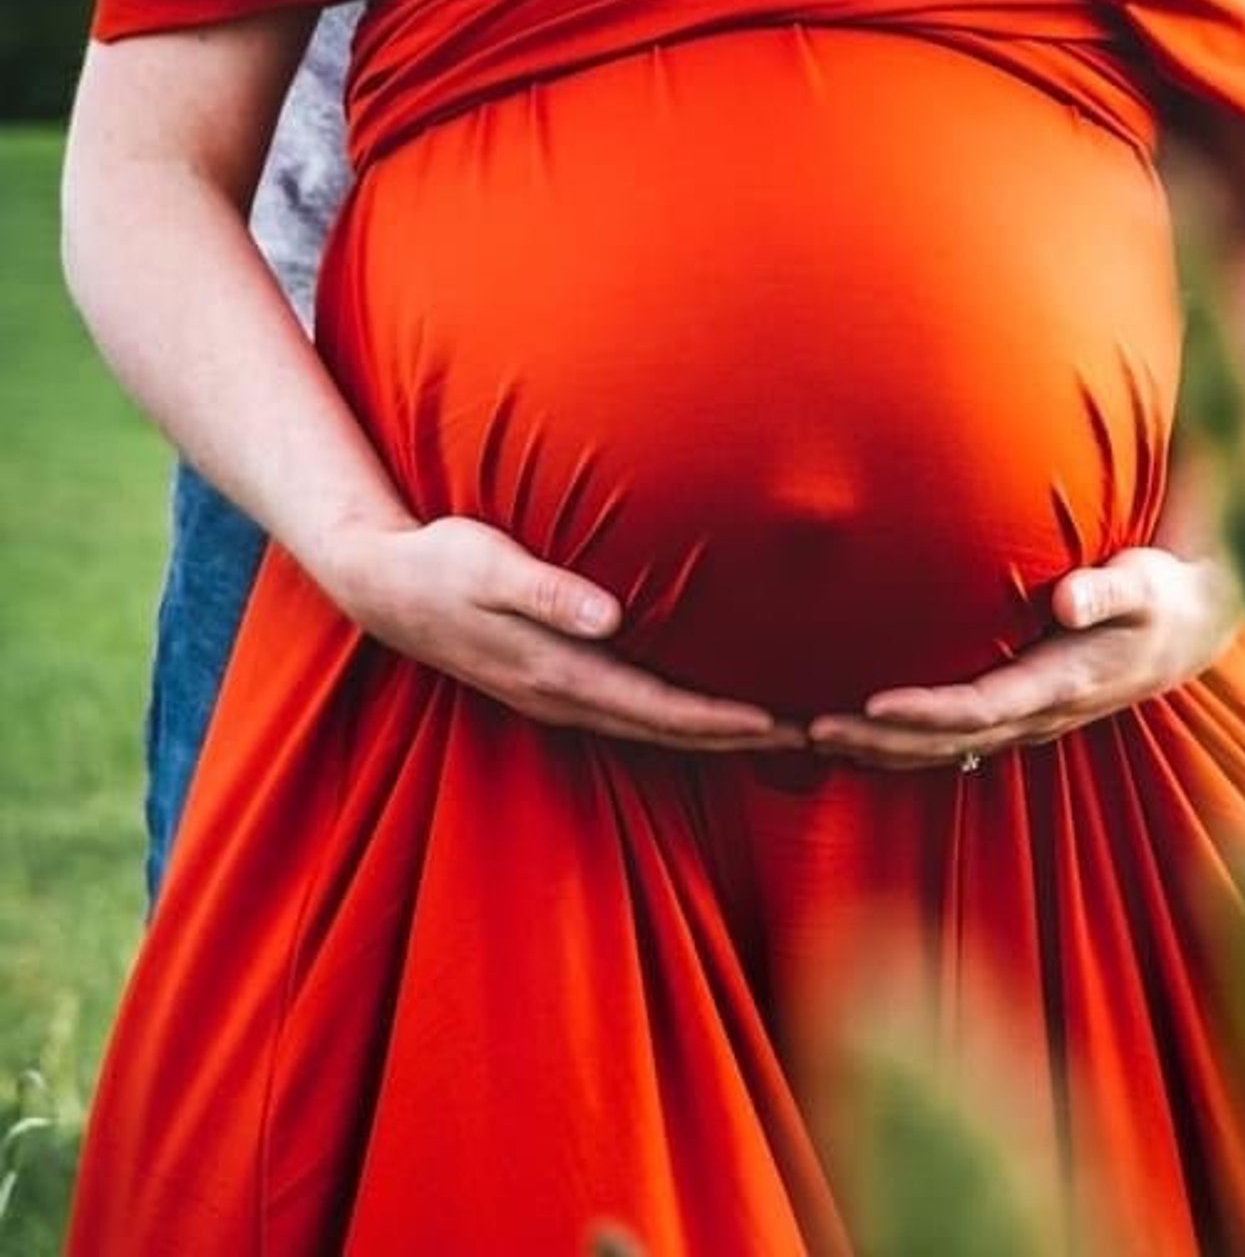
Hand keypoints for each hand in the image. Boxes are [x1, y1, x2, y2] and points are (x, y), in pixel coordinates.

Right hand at [325, 514, 805, 751]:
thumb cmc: (444, 562)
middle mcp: (560, 696)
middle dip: (732, 739)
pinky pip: (626, 717)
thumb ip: (550, 591)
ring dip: (709, 736)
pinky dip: (673, 723)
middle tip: (804, 735)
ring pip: (647, 732)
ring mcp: (553, 698)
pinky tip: (701, 711)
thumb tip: (611, 618)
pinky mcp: (549, 685)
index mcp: (557, 670)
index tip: (774, 722)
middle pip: (663, 733)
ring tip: (771, 732)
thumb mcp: (490, 564)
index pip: (655, 709)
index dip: (717, 720)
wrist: (383, 587)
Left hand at [807, 547, 1244, 770]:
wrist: (1187, 632)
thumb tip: (1068, 602)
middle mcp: (1040, 714)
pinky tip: (860, 736)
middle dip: (881, 740)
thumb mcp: (1143, 583)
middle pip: (949, 740)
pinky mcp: (1021, 714)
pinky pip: (956, 740)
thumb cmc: (1157, 595)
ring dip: (882, 750)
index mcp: (1063, 683)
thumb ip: (1106, 589)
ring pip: (947, 749)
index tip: (872, 704)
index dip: (925, 712)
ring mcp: (1029, 721)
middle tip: (812, 729)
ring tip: (816, 738)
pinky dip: (906, 742)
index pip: (981, 707)